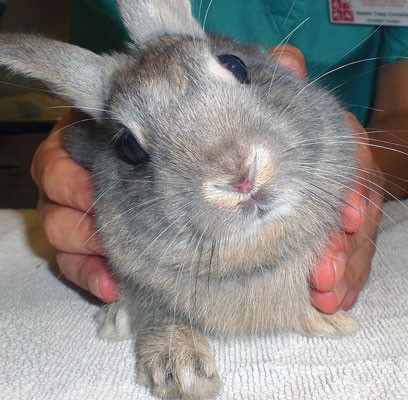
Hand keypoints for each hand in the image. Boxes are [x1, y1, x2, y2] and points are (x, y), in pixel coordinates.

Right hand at [31, 112, 118, 301]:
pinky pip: (75, 268)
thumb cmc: (126, 137)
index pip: (55, 173)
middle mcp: (56, 193)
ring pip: (63, 248)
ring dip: (89, 261)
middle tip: (115, 236)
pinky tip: (113, 288)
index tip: (99, 197)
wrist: (136, 151)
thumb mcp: (118, 125)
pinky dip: (93, 278)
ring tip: (115, 273)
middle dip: (87, 230)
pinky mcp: (79, 249)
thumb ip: (118, 129)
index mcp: (59, 157)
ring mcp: (65, 222)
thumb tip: (142, 139)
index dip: (76, 188)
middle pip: (55, 217)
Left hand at [270, 45, 383, 312]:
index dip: (351, 195)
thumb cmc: (299, 123)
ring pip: (356, 243)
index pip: (355, 172)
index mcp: (344, 150)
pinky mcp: (345, 232)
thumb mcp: (293, 98)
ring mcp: (352, 211)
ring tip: (325, 298)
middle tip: (321, 278)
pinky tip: (336, 298)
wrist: (314, 143)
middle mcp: (353, 183)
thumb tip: (286, 60)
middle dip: (342, 248)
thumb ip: (290, 77)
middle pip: (357, 218)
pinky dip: (347, 278)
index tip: (345, 221)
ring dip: (344, 272)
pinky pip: (352, 256)